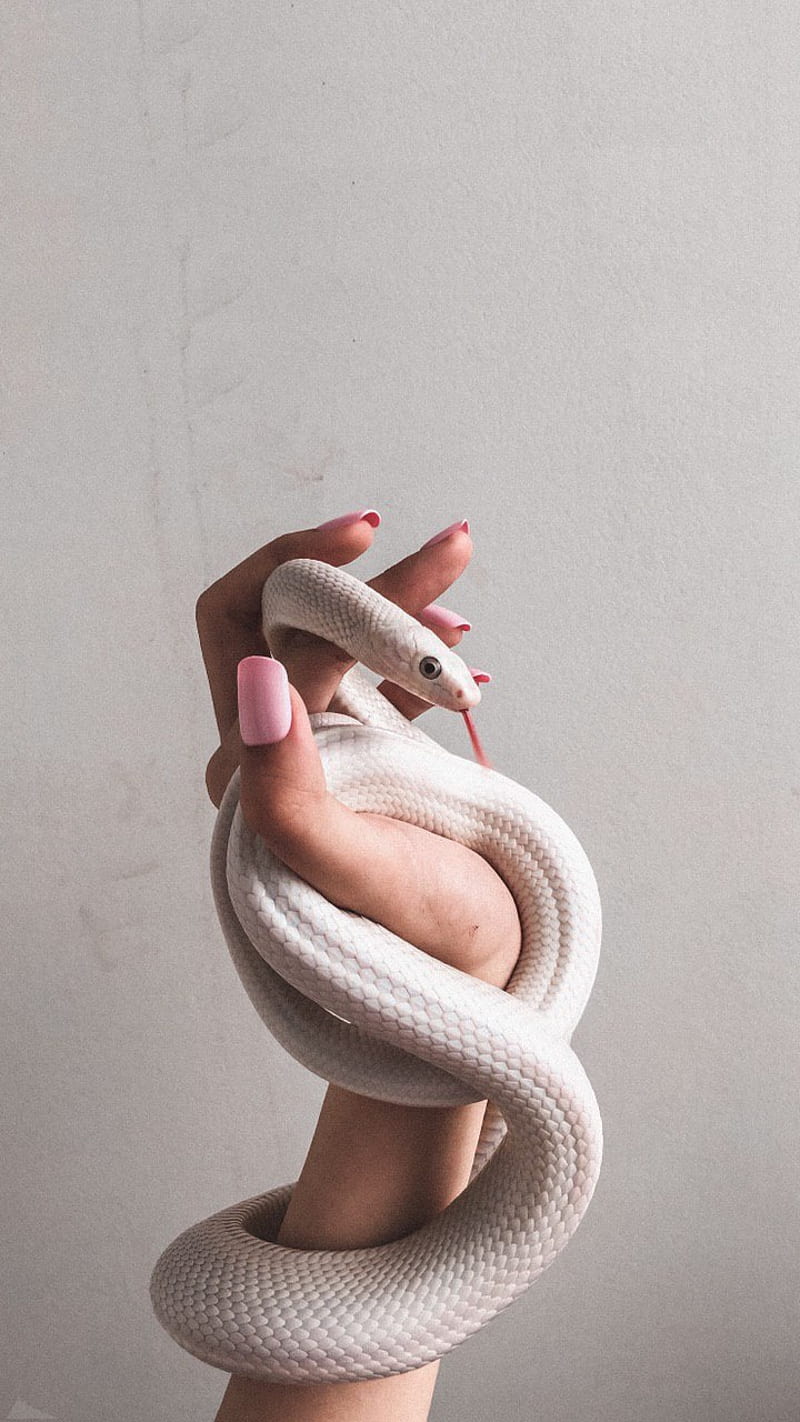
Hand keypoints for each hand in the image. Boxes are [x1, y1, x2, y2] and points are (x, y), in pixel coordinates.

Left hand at [195, 514, 520, 989]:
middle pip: (285, 622)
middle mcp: (268, 757)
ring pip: (333, 644)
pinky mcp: (358, 765)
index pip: (272, 639)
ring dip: (394, 608)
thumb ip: (290, 792)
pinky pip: (372, 682)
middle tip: (449, 547)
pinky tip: (466, 661)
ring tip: (464, 605)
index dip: (334, 582)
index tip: (405, 542)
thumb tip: (254, 678)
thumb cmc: (423, 941)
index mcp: (252, 773)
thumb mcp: (357, 873)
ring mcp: (314, 758)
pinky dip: (416, 655)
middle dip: (360, 576)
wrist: (474, 988)